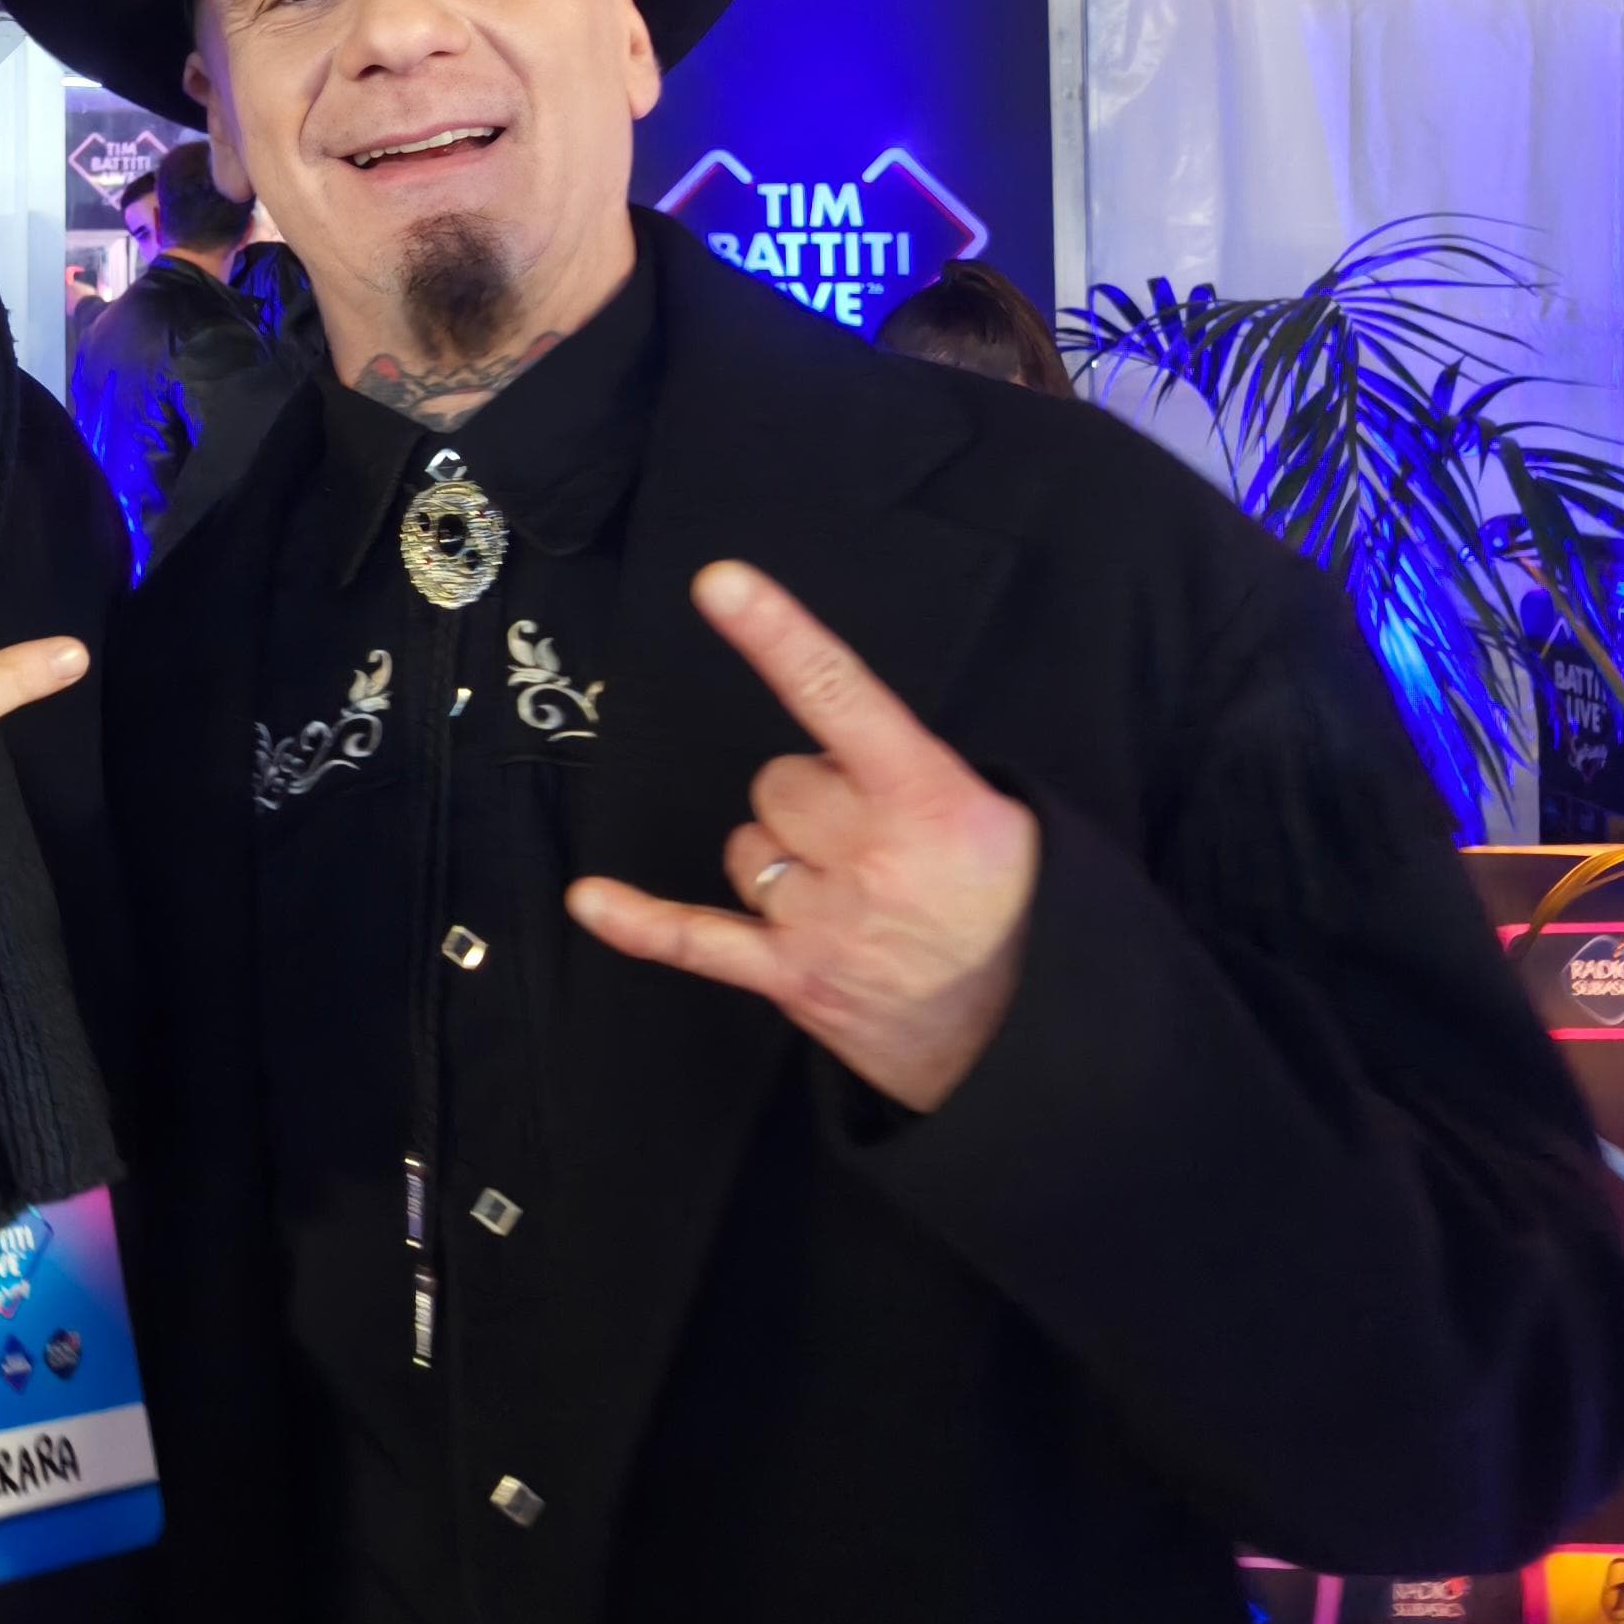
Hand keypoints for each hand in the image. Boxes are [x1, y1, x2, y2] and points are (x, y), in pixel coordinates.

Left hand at [565, 563, 1036, 1112]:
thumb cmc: (1013, 910)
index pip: (839, 695)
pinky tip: (589, 900)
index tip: (719, 583)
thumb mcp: (999, 816)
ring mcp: (825, 920)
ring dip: (782, 859)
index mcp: (928, 796)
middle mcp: (869, 852)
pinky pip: (699, 942)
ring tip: (848, 897)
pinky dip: (643, 924)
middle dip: (814, 800)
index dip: (778, 634)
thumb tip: (834, 744)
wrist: (1035, 1040)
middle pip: (779, 780)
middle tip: (875, 844)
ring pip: (746, 846)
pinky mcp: (793, 980)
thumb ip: (911, 767)